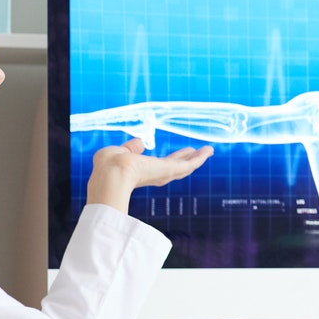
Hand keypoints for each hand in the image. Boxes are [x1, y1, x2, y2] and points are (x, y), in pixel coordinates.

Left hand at [86, 137, 211, 211]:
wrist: (112, 173)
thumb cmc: (109, 164)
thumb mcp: (120, 152)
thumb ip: (131, 148)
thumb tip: (141, 142)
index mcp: (141, 172)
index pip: (159, 166)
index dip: (168, 160)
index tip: (177, 155)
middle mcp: (154, 175)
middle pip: (176, 168)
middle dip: (187, 160)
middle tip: (199, 153)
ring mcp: (163, 174)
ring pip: (185, 167)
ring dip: (197, 158)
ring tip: (208, 150)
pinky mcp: (170, 170)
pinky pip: (189, 164)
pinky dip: (200, 157)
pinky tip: (208, 150)